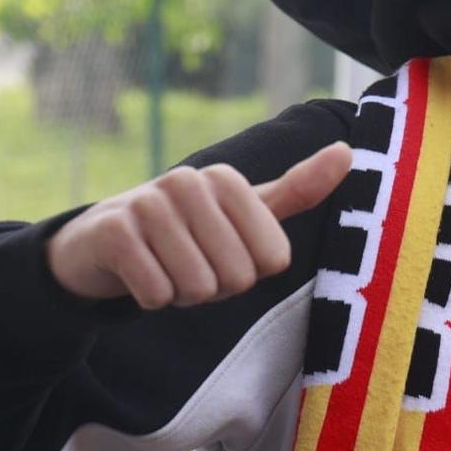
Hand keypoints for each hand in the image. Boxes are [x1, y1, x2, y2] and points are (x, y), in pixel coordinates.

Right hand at [45, 142, 353, 308]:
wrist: (101, 243)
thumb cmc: (186, 233)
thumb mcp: (242, 212)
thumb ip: (297, 189)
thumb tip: (348, 151)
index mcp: (227, 180)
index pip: (272, 260)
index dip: (247, 273)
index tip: (221, 255)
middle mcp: (189, 182)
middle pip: (235, 278)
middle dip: (213, 288)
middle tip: (188, 266)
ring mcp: (148, 202)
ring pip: (196, 288)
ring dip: (181, 295)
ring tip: (164, 269)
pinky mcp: (115, 230)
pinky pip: (156, 292)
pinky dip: (152, 299)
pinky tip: (139, 277)